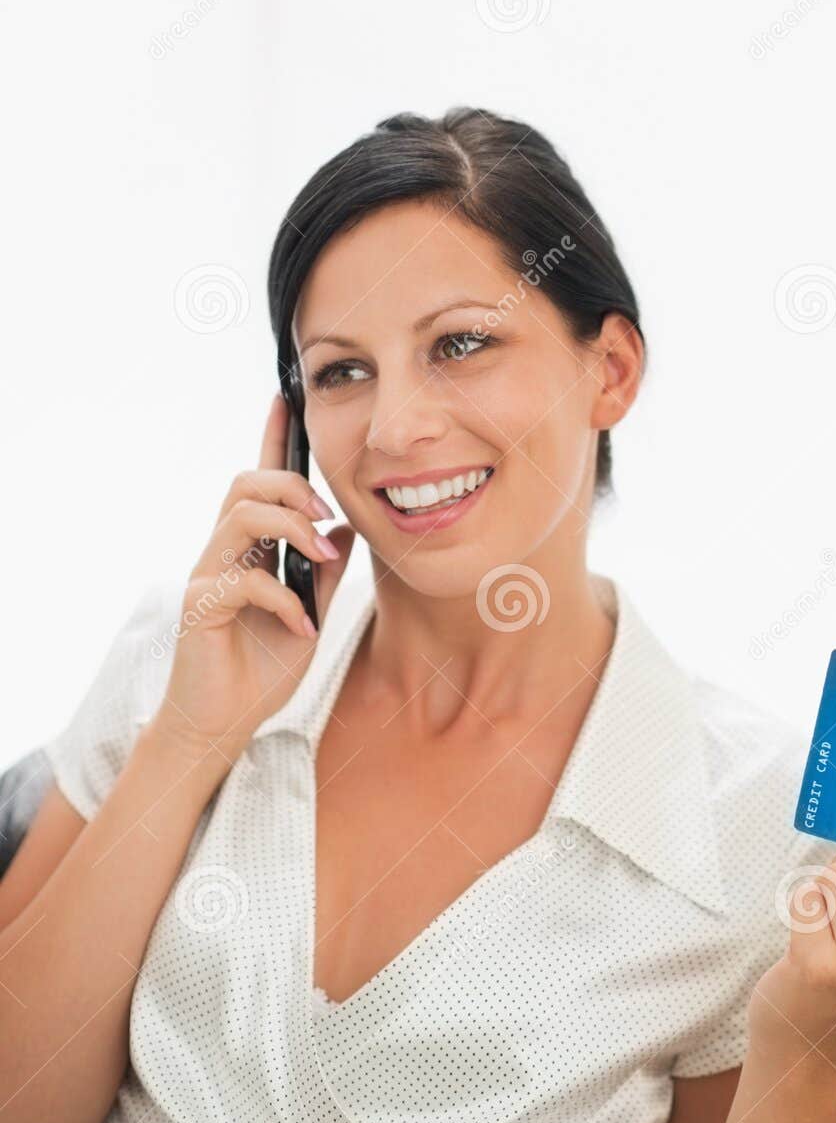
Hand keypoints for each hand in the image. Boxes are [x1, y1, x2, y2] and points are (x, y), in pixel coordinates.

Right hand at [150, 393, 355, 772]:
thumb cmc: (262, 669)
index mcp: (251, 548)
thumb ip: (325, 572)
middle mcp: (224, 552)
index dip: (271, 440)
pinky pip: (244, 581)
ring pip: (241, 516)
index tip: (284, 399)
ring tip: (320, 560)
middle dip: (292, 488)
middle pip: (246, 484)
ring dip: (292, 530)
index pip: (259, 482)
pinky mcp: (200, 607)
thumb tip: (348, 528)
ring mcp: (208, 576)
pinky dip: (284, 601)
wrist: (225, 723)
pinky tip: (303, 629)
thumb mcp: (311, 612)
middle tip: (326, 520)